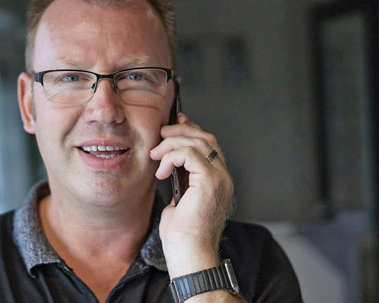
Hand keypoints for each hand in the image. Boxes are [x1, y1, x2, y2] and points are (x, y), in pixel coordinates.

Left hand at [150, 113, 234, 277]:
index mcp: (218, 181)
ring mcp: (219, 178)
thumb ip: (181, 181)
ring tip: (156, 155)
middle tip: (161, 133)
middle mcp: (223, 177)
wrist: (189, 254)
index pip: (209, 145)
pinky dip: (171, 157)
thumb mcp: (179, 200)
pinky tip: (161, 171)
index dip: (190, 130)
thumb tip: (169, 165)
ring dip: (171, 144)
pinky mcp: (209, 181)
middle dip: (180, 131)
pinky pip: (189, 154)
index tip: (172, 125)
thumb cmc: (183, 236)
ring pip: (197, 142)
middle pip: (206, 138)